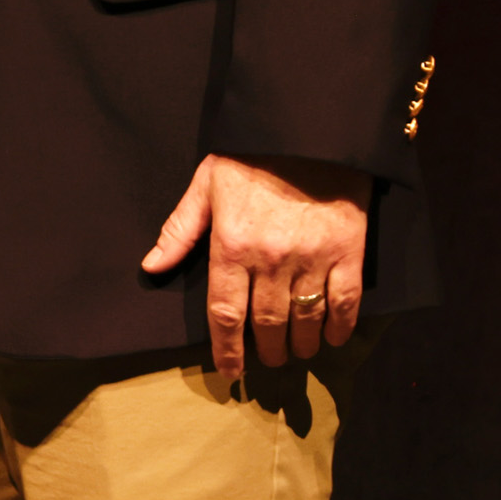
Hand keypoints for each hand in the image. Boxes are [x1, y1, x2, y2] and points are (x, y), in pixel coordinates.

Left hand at [140, 152, 370, 382]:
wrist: (309, 128)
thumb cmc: (252, 155)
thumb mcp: (205, 184)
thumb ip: (180, 230)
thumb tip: (152, 266)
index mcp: (231, 245)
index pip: (224, 313)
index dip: (226, 349)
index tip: (229, 371)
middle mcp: (270, 258)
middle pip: (265, 322)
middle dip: (266, 350)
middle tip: (269, 360)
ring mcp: (312, 256)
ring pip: (305, 318)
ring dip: (301, 344)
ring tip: (298, 352)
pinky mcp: (348, 250)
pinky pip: (345, 301)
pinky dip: (340, 326)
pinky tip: (333, 338)